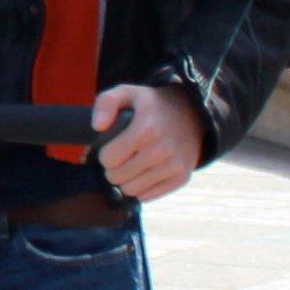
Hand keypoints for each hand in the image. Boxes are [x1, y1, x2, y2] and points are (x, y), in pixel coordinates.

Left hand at [95, 82, 202, 201]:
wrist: (191, 114)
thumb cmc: (152, 105)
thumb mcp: (127, 93)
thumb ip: (105, 103)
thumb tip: (97, 127)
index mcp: (146, 129)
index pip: (108, 159)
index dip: (104, 154)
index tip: (111, 147)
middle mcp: (163, 150)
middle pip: (117, 176)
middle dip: (113, 168)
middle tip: (120, 157)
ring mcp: (174, 166)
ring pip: (131, 190)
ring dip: (126, 180)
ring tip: (130, 165)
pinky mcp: (182, 178)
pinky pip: (148, 196)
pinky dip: (141, 187)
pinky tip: (143, 172)